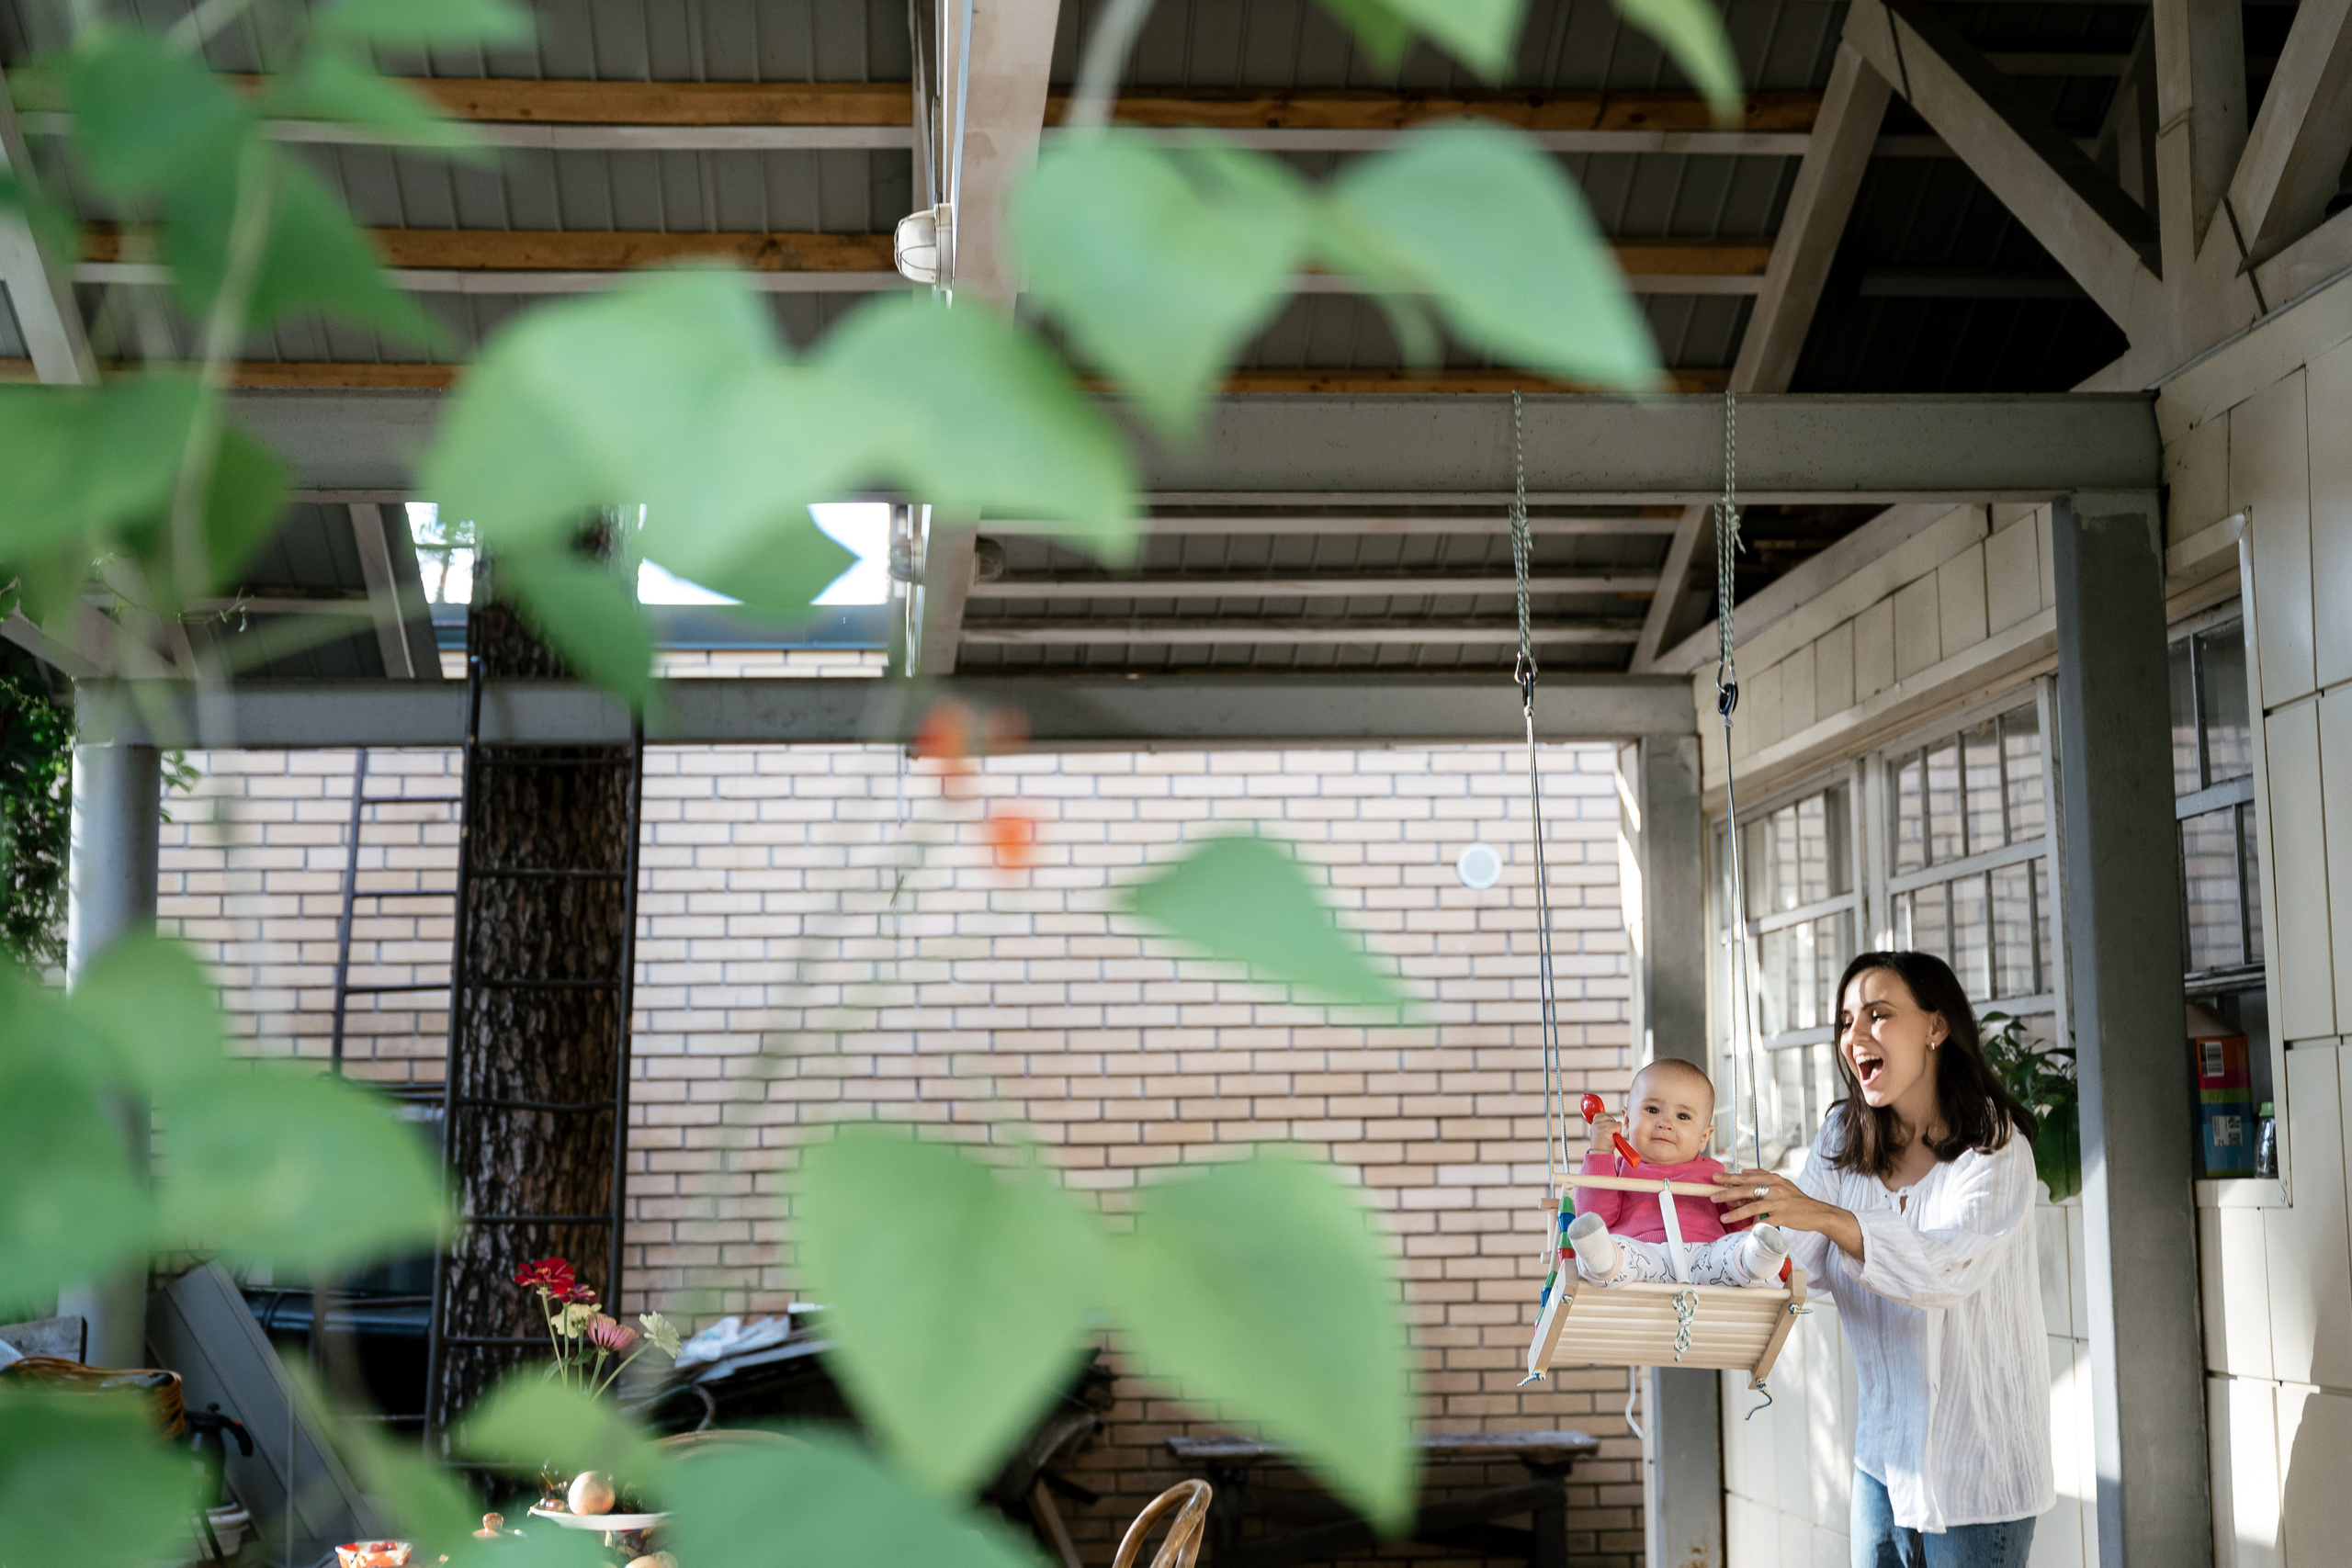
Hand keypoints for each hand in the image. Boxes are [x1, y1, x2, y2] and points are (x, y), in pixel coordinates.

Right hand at [1587, 1111, 1624, 1158]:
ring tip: (1612, 1137)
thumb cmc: (1603, 1145)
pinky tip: (1614, 1137)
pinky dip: (1618, 1132)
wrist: (1600, 1154)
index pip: (1602, 1114)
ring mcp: (1600, 1126)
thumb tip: (1619, 1122)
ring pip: (1614, 1122)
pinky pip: (1617, 1126)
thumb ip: (1606, 1125)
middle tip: (1610, 1134)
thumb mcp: (1601, 1132)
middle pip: (1609, 1117)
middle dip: (1613, 1124)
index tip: (1608, 1128)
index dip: (1608, 1120)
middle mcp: (1596, 1123)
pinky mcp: (1606, 1129)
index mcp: (1593, 1123)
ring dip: (1616, 1129)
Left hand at [1712, 1169, 1861, 1261]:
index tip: (1715, 1178)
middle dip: (1728, 1192)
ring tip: (1723, 1217)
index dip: (1730, 1177)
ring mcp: (1780, 1202)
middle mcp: (1776, 1188)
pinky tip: (1742, 1231)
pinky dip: (1752, 1227)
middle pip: (1747, 1189)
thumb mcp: (1782, 1183)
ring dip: (1736, 1212)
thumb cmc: (1797, 1200)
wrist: (1819, 1213)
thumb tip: (1743, 1171)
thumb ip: (1763, 1176)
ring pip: (1753, 1205)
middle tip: (1712, 1195)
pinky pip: (1764, 1222)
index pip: (1748, 1177)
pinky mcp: (1784, 1217)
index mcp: (1773, 1179)